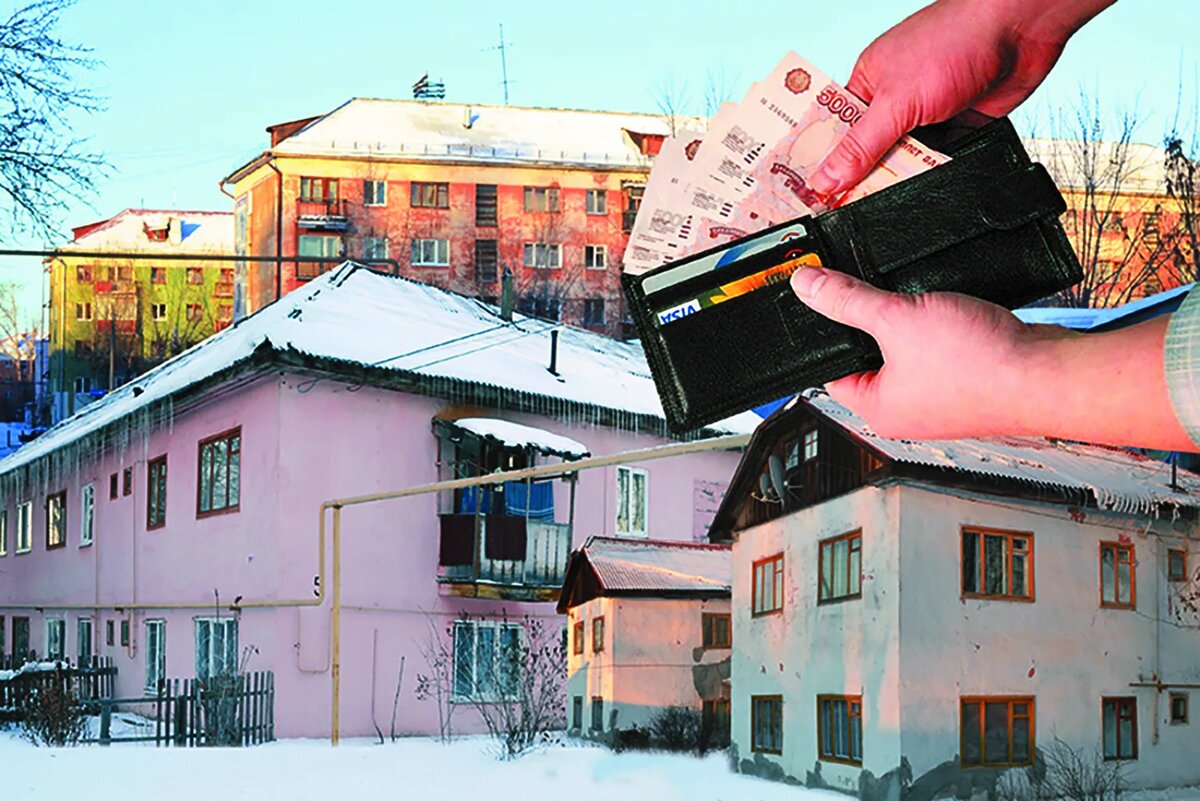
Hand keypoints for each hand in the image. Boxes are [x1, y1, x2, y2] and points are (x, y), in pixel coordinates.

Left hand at [789, 266, 1193, 450]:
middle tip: (866, 285)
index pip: (830, 367)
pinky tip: (942, 304)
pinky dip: (937, 323)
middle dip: (870, 319)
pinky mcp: (967, 379)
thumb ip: (848, 300)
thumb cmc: (980, 365)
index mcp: (877, 408)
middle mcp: (905, 408)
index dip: (825, 330)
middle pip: (868, 354)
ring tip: (912, 297)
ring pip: (906, 347)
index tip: (820, 296)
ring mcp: (938, 395)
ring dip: (906, 318)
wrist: (1050, 374)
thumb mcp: (897, 319)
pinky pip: (938, 346)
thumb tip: (805, 286)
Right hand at [809, 0, 1115, 195]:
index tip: (812, 196)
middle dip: (862, 178)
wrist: (1022, 29)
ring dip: (901, 178)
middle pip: (871, 152)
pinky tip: (924, 193)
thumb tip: (825, 180)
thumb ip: (862, 146)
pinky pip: (938, 162)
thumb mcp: (896, 101)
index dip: (823, 162)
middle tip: (843, 212)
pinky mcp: (960, 127)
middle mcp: (896, 99)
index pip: (836, 130)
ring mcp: (929, 114)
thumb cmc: (954, 41)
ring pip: (906, 161)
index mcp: (869, 83)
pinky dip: (934, 174)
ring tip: (880, 210)